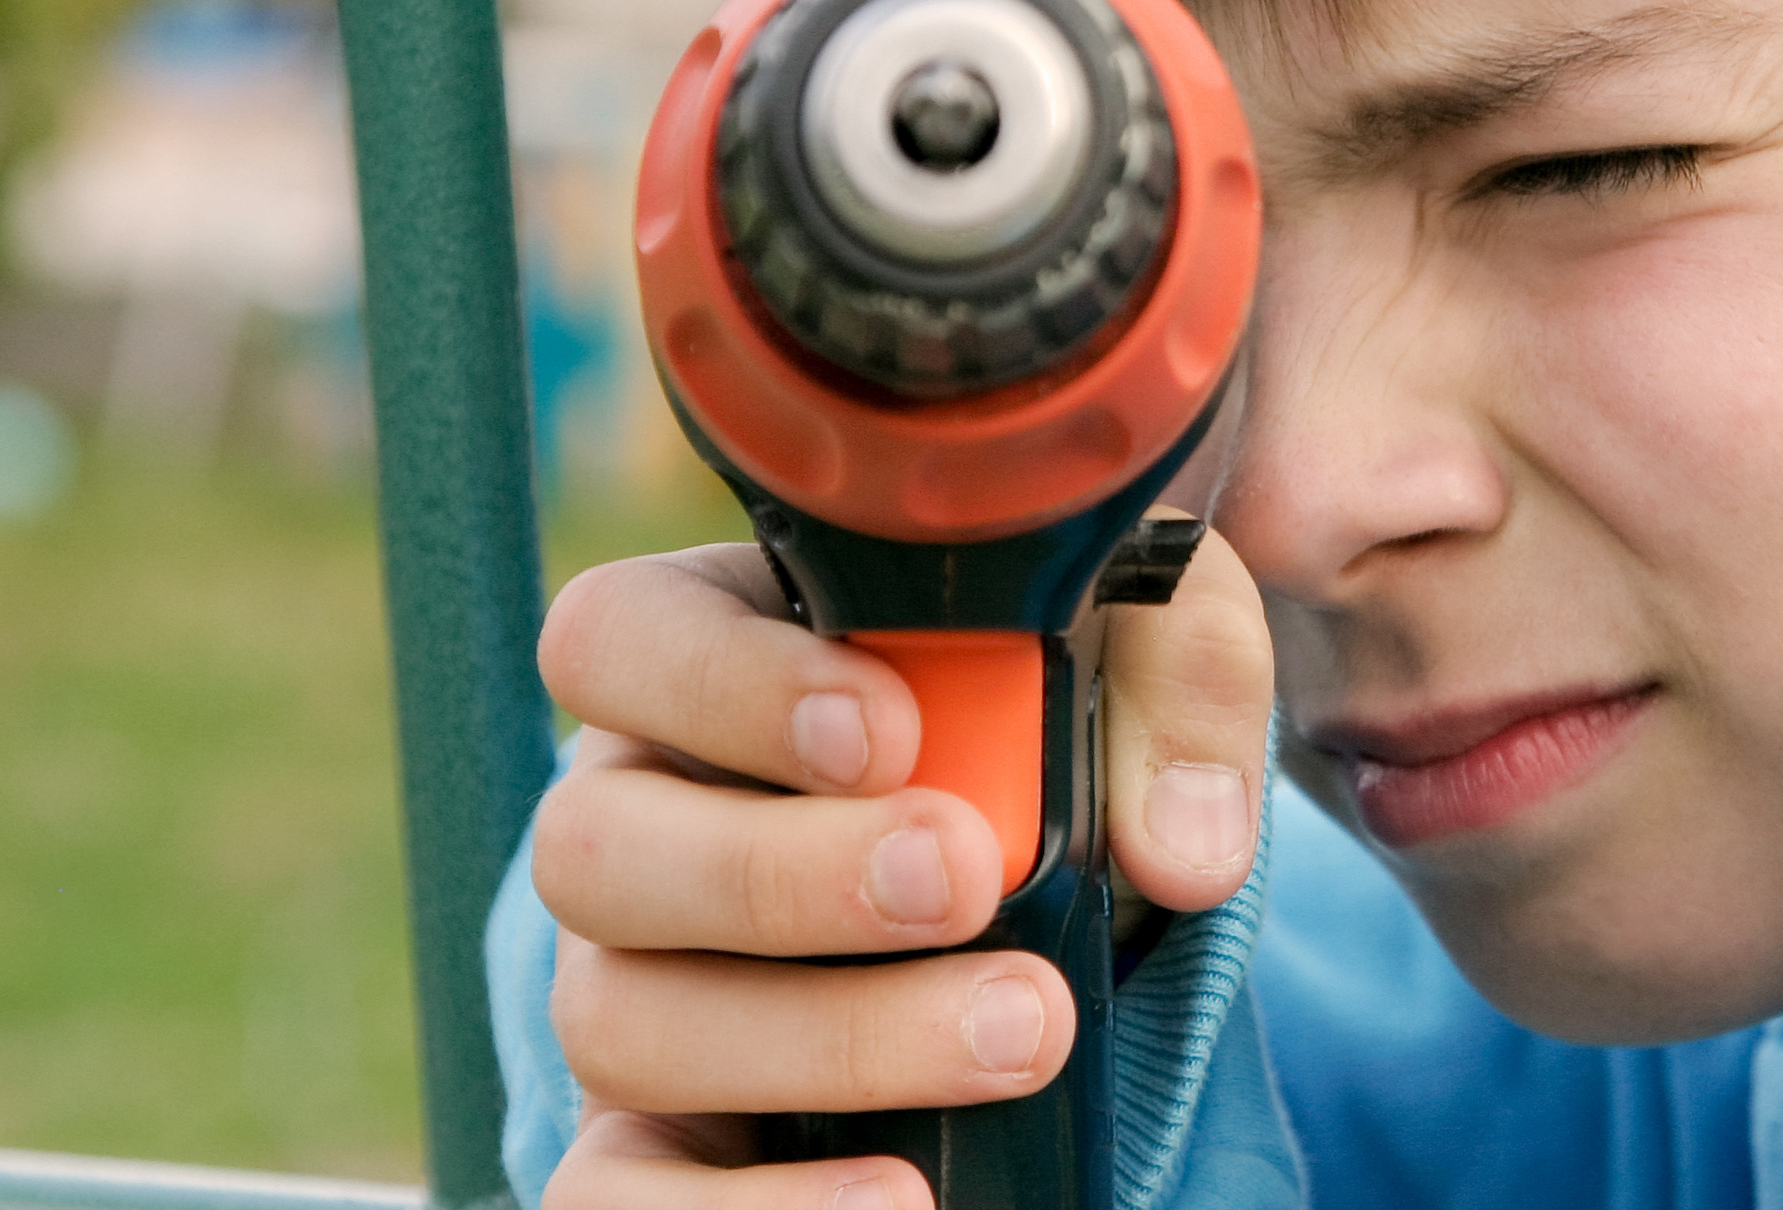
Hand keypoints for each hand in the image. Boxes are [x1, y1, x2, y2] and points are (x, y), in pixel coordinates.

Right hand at [528, 523, 1273, 1209]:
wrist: (1083, 858)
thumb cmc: (1072, 693)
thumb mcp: (1144, 635)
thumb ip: (1176, 685)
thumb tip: (1185, 850)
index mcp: (716, 649)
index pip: (620, 637)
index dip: (725, 685)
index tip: (891, 733)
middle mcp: (640, 812)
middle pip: (591, 845)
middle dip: (781, 875)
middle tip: (968, 880)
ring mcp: (637, 979)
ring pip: (618, 1021)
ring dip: (828, 1039)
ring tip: (1025, 1032)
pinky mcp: (662, 1132)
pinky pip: (619, 1193)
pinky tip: (904, 1197)